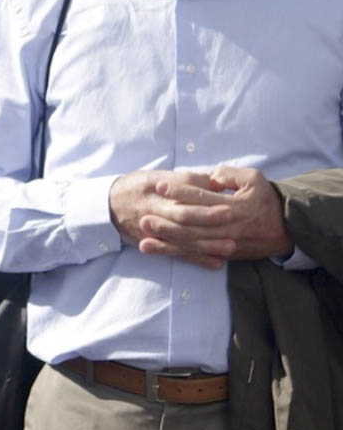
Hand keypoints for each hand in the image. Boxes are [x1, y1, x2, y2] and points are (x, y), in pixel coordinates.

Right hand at [109, 170, 234, 268]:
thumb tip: (213, 181)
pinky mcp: (156, 244)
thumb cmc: (137, 188)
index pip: (181, 190)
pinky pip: (177, 253)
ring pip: (182, 238)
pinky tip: (216, 263)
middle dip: (207, 216)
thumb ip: (185, 179)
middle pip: (182, 214)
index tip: (224, 194)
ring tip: (231, 245)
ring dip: (207, 243)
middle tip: (231, 215)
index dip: (202, 193)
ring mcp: (154, 230)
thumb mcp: (156, 177)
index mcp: (155, 189)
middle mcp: (154, 210)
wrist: (108, 206)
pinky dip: (197, 259)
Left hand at [139, 165, 291, 263]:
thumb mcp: (255, 180)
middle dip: (166, 219)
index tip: (160, 186)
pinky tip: (153, 248)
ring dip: (164, 238)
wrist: (285, 230)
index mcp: (234, 206)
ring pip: (189, 242)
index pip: (202, 198)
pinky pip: (193, 254)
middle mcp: (227, 227)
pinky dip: (172, 251)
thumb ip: (230, 175)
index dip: (180, 192)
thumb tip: (209, 176)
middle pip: (192, 224)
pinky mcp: (221, 254)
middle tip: (143, 213)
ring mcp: (223, 243)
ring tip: (142, 232)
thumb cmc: (266, 200)